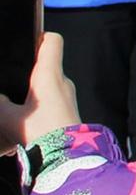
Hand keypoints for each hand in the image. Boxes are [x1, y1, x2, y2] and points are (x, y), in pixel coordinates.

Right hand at [0, 34, 81, 149]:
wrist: (66, 158)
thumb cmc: (40, 133)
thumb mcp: (8, 118)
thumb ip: (0, 104)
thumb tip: (0, 99)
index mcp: (49, 74)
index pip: (52, 41)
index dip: (39, 36)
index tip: (26, 40)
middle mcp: (63, 82)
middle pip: (47, 65)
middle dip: (29, 69)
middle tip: (12, 76)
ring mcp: (68, 97)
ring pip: (49, 85)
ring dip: (33, 90)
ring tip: (14, 100)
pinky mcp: (69, 112)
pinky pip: (52, 101)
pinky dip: (39, 105)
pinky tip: (24, 118)